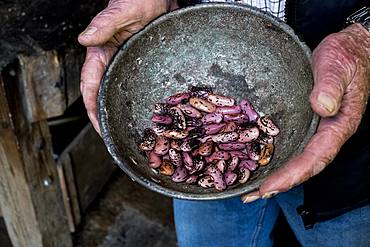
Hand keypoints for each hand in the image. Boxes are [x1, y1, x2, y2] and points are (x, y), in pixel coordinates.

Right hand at [79, 0, 178, 132]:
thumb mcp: (123, 11)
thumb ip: (105, 23)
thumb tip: (85, 39)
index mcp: (100, 52)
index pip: (90, 86)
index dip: (93, 109)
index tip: (100, 127)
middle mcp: (110, 62)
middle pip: (103, 95)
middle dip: (106, 118)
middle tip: (116, 138)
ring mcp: (124, 66)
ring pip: (117, 94)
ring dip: (120, 113)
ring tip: (129, 133)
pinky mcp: (139, 66)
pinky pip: (134, 87)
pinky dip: (135, 102)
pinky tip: (145, 114)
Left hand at [241, 24, 369, 202]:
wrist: (351, 49)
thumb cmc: (347, 56)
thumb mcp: (338, 66)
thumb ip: (331, 86)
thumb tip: (322, 107)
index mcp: (339, 125)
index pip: (316, 157)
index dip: (293, 174)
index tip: (270, 187)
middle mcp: (327, 132)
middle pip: (304, 165)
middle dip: (279, 183)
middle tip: (251, 196)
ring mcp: (316, 128)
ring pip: (297, 157)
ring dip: (275, 175)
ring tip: (250, 189)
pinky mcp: (306, 121)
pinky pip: (292, 144)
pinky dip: (276, 157)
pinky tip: (258, 161)